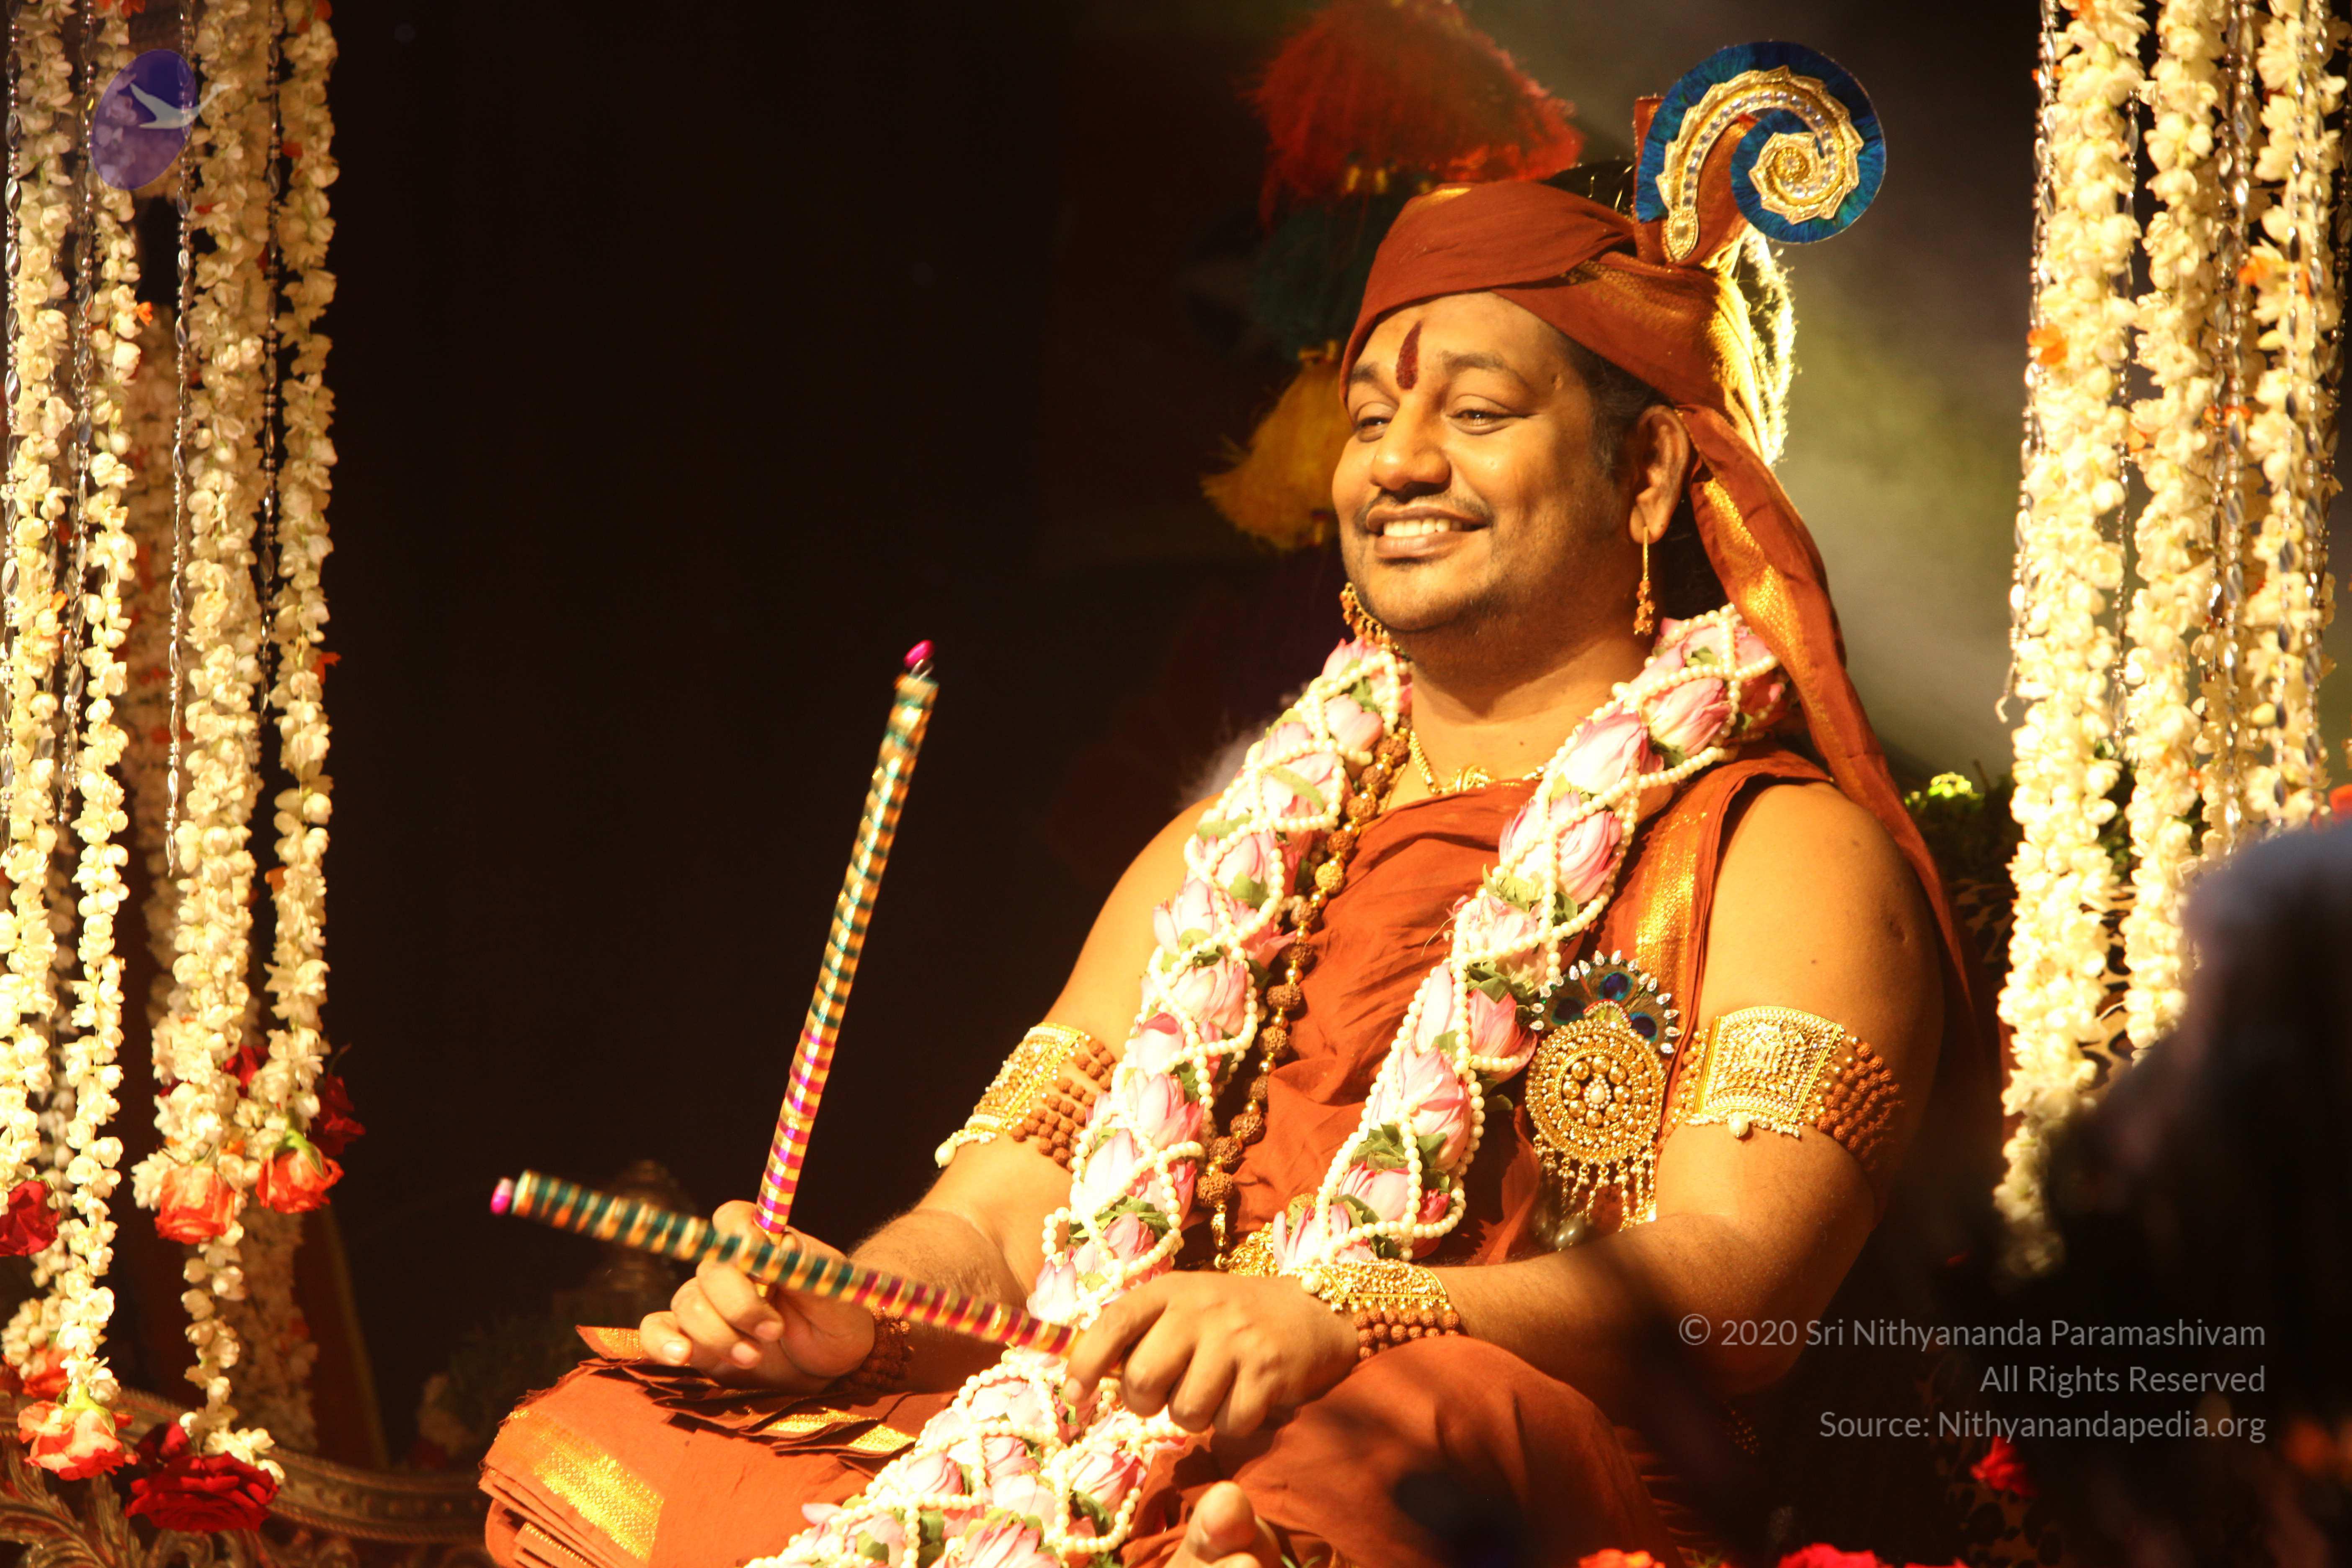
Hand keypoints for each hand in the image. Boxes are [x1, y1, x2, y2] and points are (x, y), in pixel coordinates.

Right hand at [636, 1201, 875, 1389]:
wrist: (832, 1367)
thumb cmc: (837, 1321)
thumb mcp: (837, 1297)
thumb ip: (808, 1272)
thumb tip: (782, 1245)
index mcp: (764, 1246)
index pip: (733, 1220)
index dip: (738, 1234)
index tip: (760, 1260)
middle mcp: (730, 1271)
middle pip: (709, 1269)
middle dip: (738, 1303)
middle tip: (773, 1330)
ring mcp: (708, 1306)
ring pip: (688, 1303)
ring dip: (719, 1334)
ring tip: (754, 1357)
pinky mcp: (695, 1341)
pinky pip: (656, 1331)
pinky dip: (661, 1342)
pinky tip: (682, 1357)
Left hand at [1064, 1273, 1356, 1437]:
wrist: (1311, 1313)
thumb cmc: (1230, 1319)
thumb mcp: (1183, 1307)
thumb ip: (1139, 1334)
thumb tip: (1084, 1379)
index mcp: (1171, 1290)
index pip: (1114, 1322)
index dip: (1086, 1362)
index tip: (1074, 1396)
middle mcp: (1200, 1310)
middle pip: (1143, 1378)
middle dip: (1145, 1402)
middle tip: (1164, 1395)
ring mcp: (1236, 1340)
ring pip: (1184, 1410)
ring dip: (1192, 1417)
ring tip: (1211, 1393)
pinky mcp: (1267, 1372)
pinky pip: (1228, 1425)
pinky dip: (1231, 1424)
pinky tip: (1244, 1398)